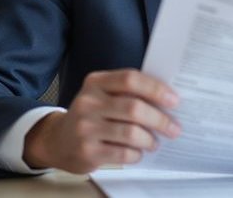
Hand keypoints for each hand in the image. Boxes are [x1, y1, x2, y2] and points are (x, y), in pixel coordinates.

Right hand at [23, 69, 180, 173]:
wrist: (58, 140)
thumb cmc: (92, 115)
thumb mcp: (103, 95)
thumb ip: (128, 93)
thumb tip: (167, 101)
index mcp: (95, 82)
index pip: (130, 79)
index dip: (156, 89)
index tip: (174, 100)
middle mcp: (88, 102)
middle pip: (134, 108)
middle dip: (160, 119)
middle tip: (174, 128)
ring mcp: (85, 127)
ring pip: (131, 132)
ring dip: (150, 139)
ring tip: (155, 142)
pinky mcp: (87, 151)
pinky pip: (123, 153)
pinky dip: (137, 154)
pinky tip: (138, 152)